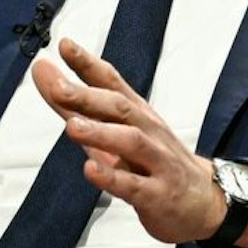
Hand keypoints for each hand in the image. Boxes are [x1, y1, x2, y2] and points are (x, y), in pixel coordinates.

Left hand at [31, 38, 227, 245]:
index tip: (65, 46)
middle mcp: (148, 131)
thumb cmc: (152, 161)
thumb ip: (75, 104)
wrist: (204, 202)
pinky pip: (135, 185)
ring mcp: (156, 163)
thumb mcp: (114, 131)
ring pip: (131, 142)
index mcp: (137, 114)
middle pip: (120, 108)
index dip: (89, 64)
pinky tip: (91, 170)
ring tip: (71, 127)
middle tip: (58, 87)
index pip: (113, 83)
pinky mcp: (158, 195)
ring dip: (101, 133)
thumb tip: (42, 71)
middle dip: (89, 96)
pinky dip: (112, 177)